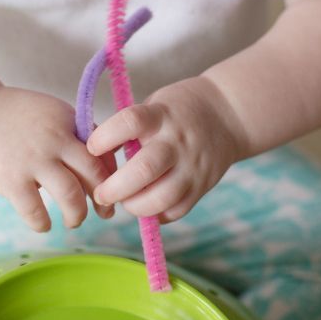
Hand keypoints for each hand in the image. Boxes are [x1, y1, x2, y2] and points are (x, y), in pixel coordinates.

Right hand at [0, 85, 115, 231]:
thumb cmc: (16, 119)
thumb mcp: (51, 114)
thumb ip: (76, 135)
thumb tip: (107, 165)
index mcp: (69, 121)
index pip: (103, 153)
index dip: (112, 176)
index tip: (112, 190)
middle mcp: (55, 139)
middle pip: (94, 175)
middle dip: (104, 201)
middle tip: (105, 213)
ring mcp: (32, 160)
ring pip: (71, 197)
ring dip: (77, 215)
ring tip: (73, 221)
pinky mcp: (11, 180)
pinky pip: (36, 212)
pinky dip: (43, 224)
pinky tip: (43, 224)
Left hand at [87, 77, 237, 221]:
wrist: (228, 114)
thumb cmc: (176, 111)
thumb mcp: (154, 105)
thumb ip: (129, 129)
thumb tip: (93, 156)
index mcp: (161, 115)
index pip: (130, 122)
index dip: (106, 137)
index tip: (92, 148)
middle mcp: (177, 142)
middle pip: (144, 169)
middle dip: (115, 188)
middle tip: (100, 194)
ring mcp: (192, 167)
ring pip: (161, 197)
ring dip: (135, 206)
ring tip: (124, 201)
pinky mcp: (202, 187)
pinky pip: (176, 210)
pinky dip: (156, 214)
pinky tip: (147, 205)